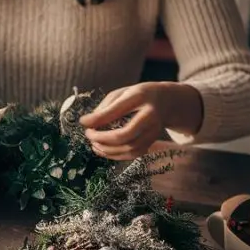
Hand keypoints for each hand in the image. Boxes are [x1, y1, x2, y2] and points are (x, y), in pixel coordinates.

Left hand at [79, 82, 202, 160]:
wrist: (166, 102)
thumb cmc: (138, 96)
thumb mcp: (122, 93)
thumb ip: (105, 107)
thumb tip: (87, 123)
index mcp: (141, 97)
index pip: (116, 111)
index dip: (97, 119)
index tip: (83, 122)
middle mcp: (150, 116)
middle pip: (125, 135)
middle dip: (102, 138)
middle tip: (89, 135)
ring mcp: (153, 132)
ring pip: (128, 149)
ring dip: (107, 150)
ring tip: (93, 144)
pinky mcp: (151, 143)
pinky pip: (132, 154)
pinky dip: (114, 155)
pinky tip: (103, 150)